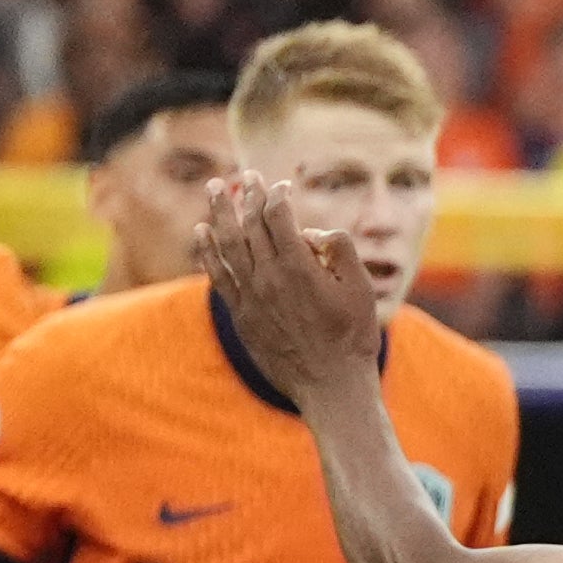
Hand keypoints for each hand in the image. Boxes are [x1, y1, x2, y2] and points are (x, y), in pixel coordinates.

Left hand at [196, 175, 381, 405]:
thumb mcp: (361, 289)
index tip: (282, 185)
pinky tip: (201, 231)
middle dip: (247, 195)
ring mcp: (250, 296)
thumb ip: (339, 250)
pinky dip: (206, 249)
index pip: (278, 216)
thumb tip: (312, 232)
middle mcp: (268, 277)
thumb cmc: (353, 338)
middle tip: (247, 176)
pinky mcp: (241, 314)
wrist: (331, 386)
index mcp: (298, 267)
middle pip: (249, 224)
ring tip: (214, 188)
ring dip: (219, 212)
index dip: (278, 195)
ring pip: (227, 243)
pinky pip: (216, 274)